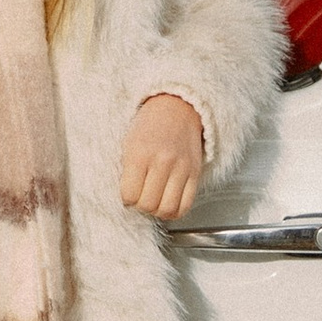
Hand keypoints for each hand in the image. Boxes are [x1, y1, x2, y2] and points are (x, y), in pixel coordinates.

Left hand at [118, 94, 204, 225]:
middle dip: (141, 206)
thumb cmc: (149, 127)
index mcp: (140, 153)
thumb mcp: (129, 143)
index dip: (126, 199)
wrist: (177, 109)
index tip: (128, 194)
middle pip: (148, 205)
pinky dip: (174, 211)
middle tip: (141, 197)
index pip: (129, 195)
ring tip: (154, 201)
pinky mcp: (195, 174)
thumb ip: (127, 171)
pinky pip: (185, 206)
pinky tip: (167, 203)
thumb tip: (127, 200)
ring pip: (167, 209)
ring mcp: (181, 168)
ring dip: (157, 211)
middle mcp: (162, 161)